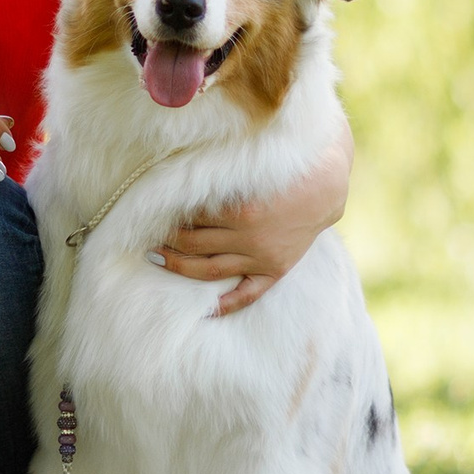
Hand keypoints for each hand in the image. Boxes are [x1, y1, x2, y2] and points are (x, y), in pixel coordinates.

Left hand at [151, 130, 351, 313]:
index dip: (165, 213)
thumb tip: (175, 164)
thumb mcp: (248, 163)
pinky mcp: (275, 270)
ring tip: (157, 256)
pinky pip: (246, 295)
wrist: (326, 184)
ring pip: (208, 270)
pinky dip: (224, 306)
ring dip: (178, 265)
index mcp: (240, 209)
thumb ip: (216, 170)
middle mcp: (249, 237)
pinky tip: (203, 311)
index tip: (149, 210)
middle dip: (166, 238)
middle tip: (147, 232)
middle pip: (192, 244)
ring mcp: (262, 257)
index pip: (188, 217)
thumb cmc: (282, 165)